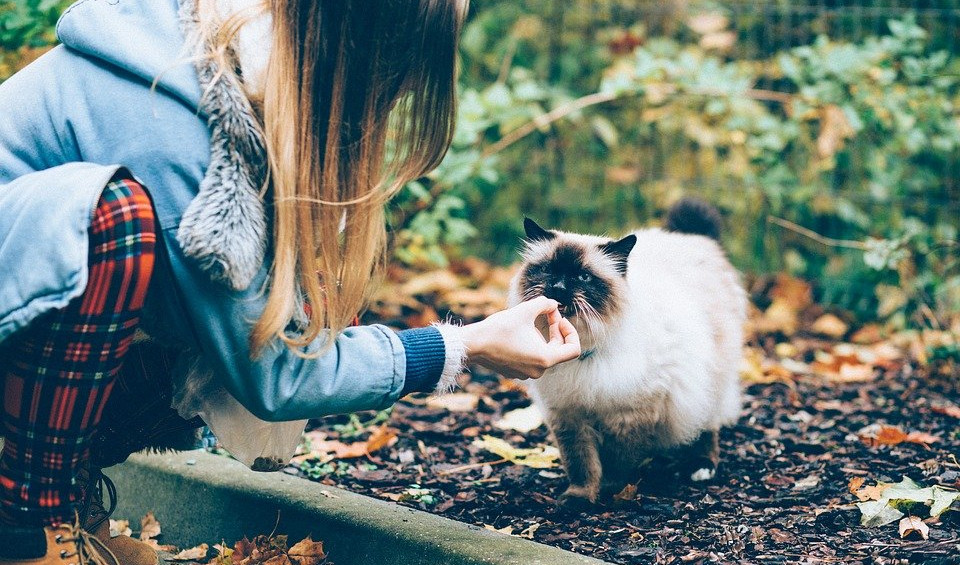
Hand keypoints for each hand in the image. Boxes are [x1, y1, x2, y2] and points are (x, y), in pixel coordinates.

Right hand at [457, 296, 580, 379]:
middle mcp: (538, 371)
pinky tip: (517, 332)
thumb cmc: (499, 328)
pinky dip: (530, 345)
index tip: (559, 319)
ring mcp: (526, 374)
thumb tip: (553, 304)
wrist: (473, 344)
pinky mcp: (515, 372)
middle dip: (555, 329)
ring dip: (541, 336)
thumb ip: (545, 304)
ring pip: (543, 353)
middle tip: (546, 312)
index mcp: (545, 359)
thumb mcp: (525, 310)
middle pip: (558, 349)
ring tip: (527, 322)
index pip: (573, 349)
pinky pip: (530, 358)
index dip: (571, 331)